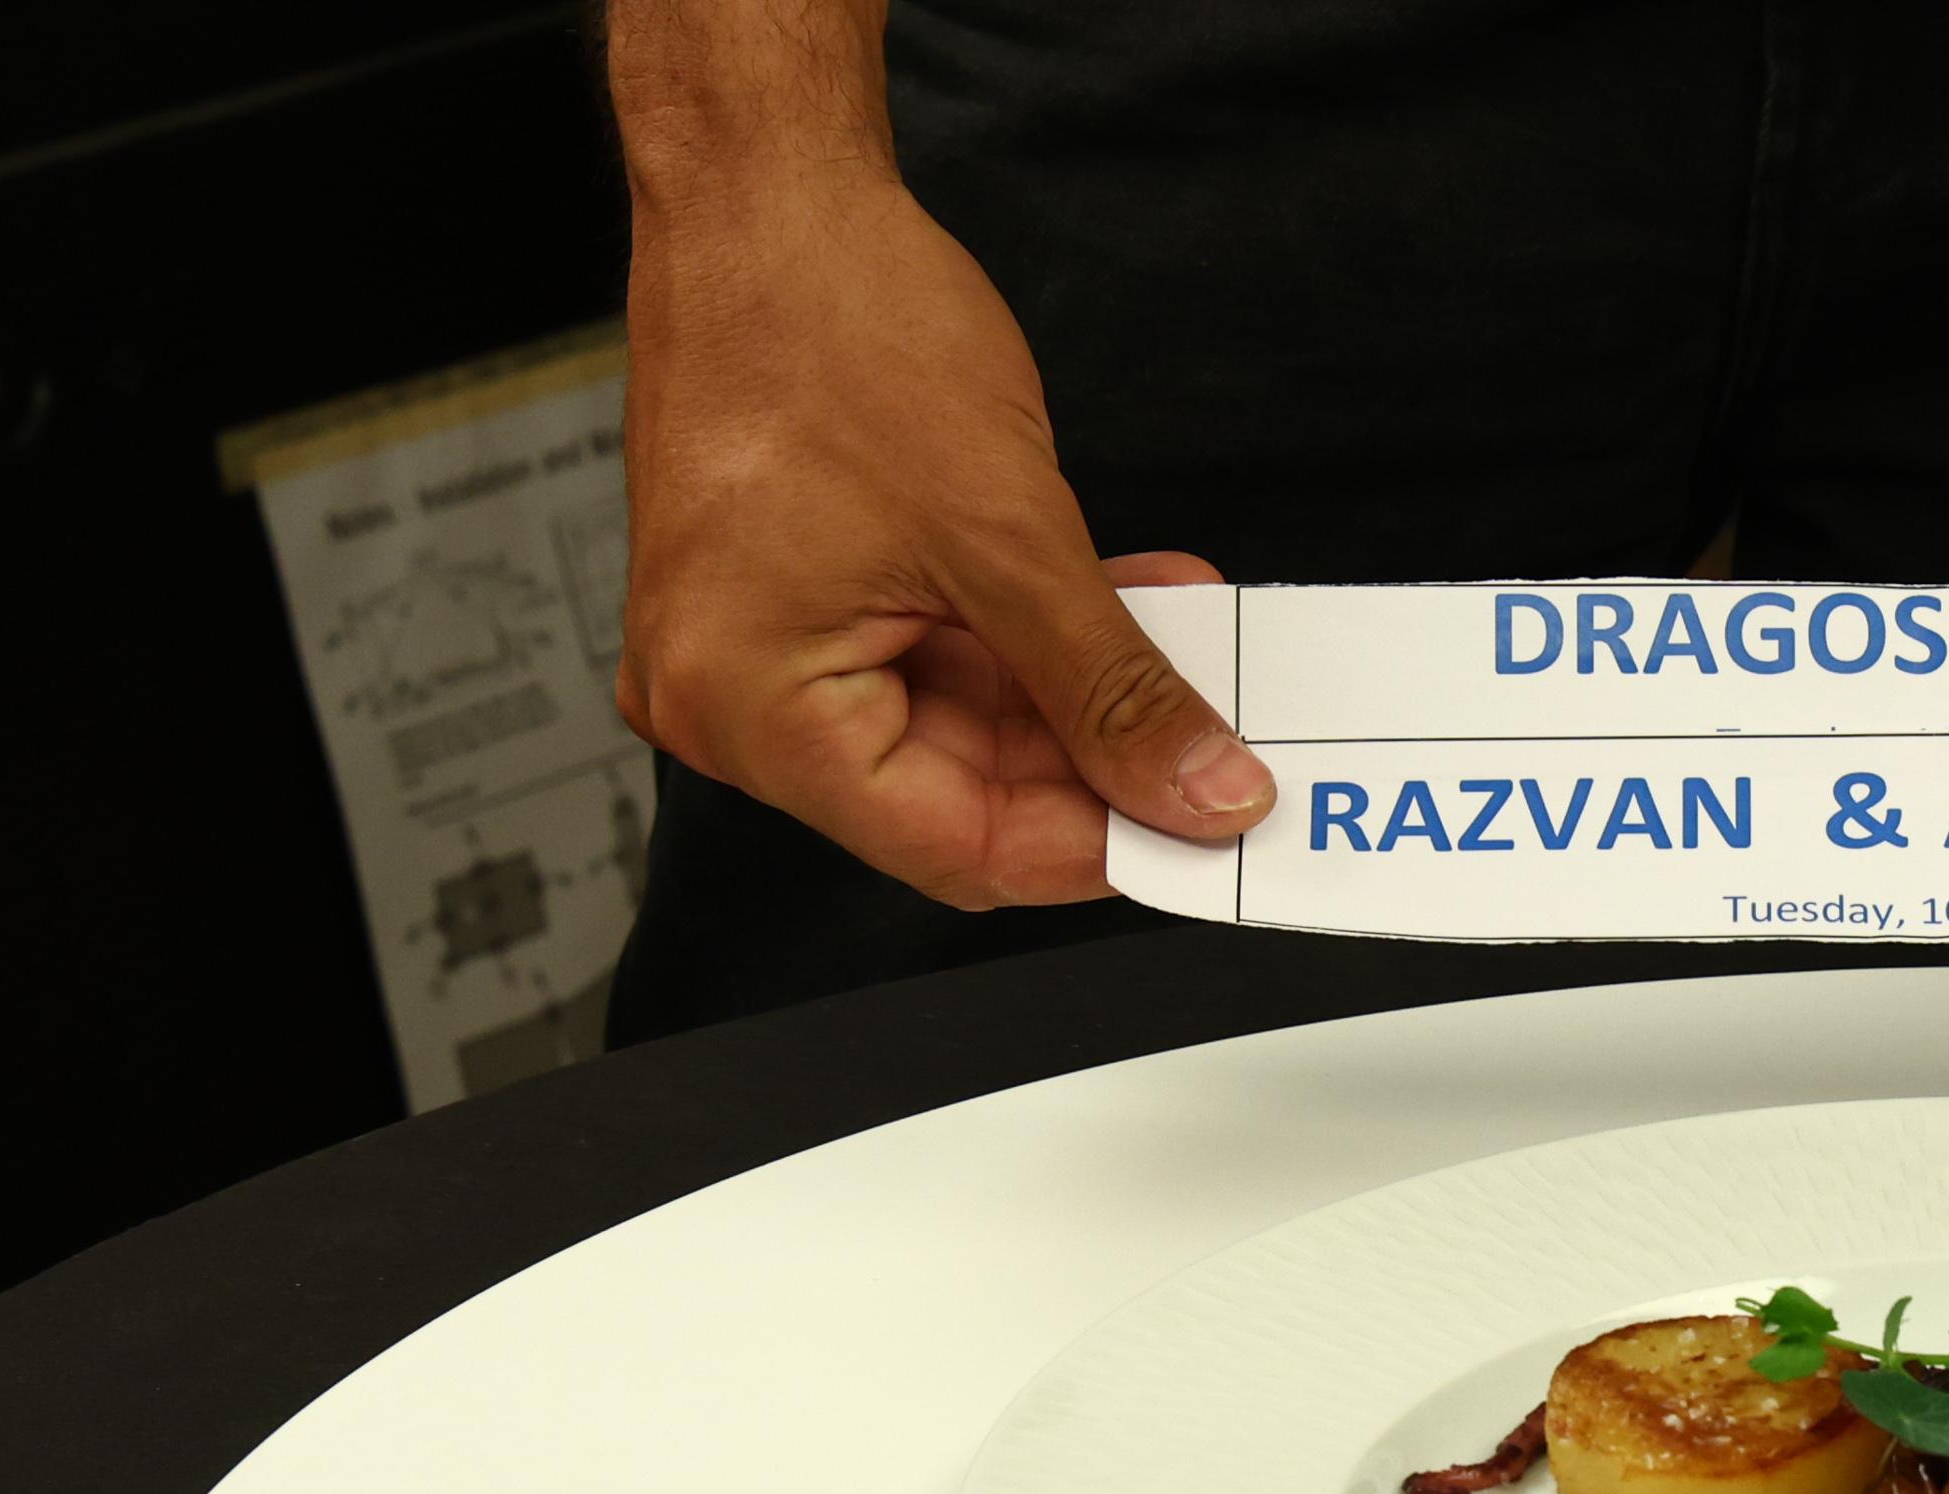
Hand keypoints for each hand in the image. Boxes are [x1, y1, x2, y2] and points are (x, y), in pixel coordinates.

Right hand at [613, 168, 1272, 906]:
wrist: (766, 191)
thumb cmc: (828, 320)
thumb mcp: (1008, 534)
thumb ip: (1112, 689)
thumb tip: (1197, 792)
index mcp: (749, 705)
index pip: (960, 848)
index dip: (1099, 847)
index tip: (1205, 826)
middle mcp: (732, 697)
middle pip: (960, 797)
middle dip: (1099, 760)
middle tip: (1216, 735)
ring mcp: (762, 647)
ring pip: (964, 727)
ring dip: (1079, 693)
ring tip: (1182, 643)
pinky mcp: (800, 598)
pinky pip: (936, 657)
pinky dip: (1032, 641)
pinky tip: (1122, 605)